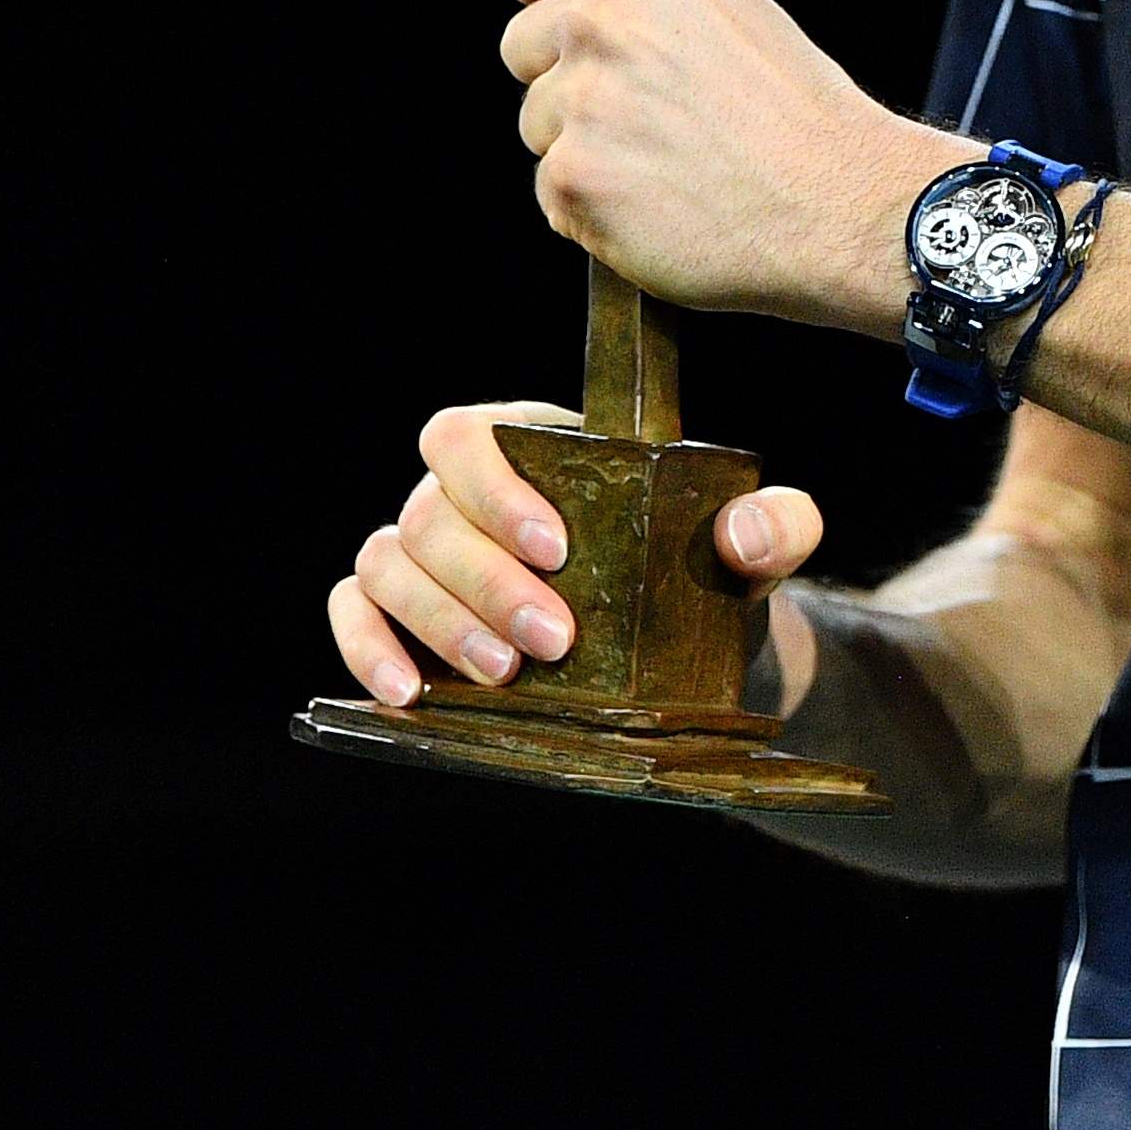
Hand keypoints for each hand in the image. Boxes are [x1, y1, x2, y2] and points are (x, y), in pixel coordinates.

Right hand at [320, 398, 837, 709]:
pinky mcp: (404, 615)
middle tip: (552, 641)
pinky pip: (354, 610)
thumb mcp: (760, 544)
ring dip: (438, 621)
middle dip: (486, 582)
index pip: (465, 437)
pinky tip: (406, 692)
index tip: (557, 550)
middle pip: (429, 517)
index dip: (494, 489)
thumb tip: (742, 535)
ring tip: (503, 674)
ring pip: (387, 563)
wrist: (694, 648)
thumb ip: (776, 523)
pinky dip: (366, 644)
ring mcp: (425, 555)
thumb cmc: (707, 573)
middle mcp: (461, 496)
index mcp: (530, 447)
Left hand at [487, 0, 963, 327]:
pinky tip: (660, 201)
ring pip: (538, 124)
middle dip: (566, 75)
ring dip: (583, 144)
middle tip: (648, 105)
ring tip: (668, 158)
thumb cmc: (795, 105)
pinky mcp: (572, 183)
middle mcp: (598, 21)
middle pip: (521, 44)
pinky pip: (551, 191)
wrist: (837, 201)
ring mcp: (579, 106)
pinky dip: (593, 206)